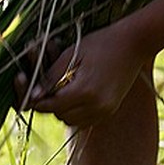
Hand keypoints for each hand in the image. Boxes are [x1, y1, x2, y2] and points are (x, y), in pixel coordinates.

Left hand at [17, 19, 148, 128]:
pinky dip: (77, 111)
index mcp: (85, 90)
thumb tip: (31, 96)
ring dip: (63, 109)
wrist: (133, 43)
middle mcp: (96, 106)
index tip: (30, 90)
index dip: (37, 100)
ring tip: (63, 89)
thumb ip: (51, 77)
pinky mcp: (110, 111)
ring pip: (72, 121)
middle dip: (50, 104)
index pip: (51, 106)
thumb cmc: (100, 43)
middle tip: (47, 86)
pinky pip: (85, 119)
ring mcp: (105, 111)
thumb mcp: (71, 54)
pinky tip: (77, 93)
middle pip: (61, 116)